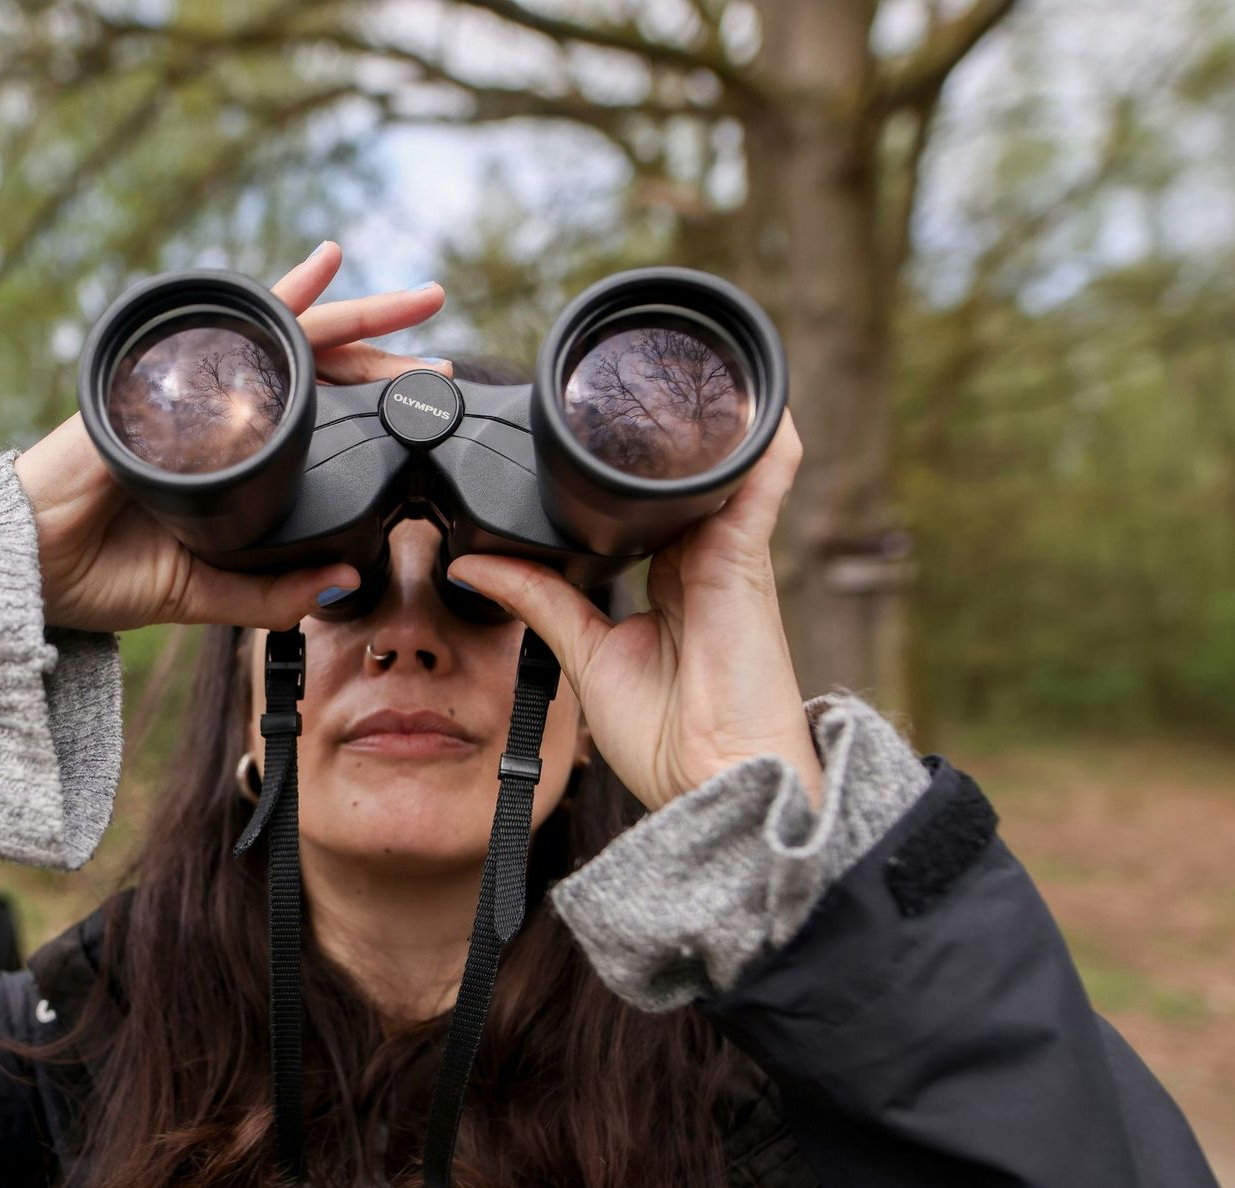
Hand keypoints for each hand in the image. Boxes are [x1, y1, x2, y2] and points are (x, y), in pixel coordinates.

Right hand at [16, 241, 447, 632]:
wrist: (28, 569)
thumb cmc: (101, 574)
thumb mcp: (204, 588)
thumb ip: (270, 592)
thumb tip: (344, 579)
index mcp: (232, 455)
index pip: (312, 414)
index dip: (368, 406)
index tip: (423, 405)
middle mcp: (217, 409)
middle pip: (314, 365)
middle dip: (382, 354)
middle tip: (440, 350)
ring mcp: (192, 385)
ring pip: (288, 335)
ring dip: (353, 312)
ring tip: (414, 301)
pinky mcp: (167, 377)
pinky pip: (231, 323)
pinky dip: (278, 294)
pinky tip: (323, 266)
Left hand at [446, 415, 822, 813]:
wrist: (714, 780)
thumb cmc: (670, 736)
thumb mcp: (585, 656)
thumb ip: (538, 600)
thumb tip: (474, 564)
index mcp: (670, 578)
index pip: (644, 502)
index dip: (619, 466)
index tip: (576, 432)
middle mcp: (704, 556)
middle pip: (680, 473)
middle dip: (658, 427)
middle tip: (613, 379)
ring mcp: (730, 552)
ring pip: (720, 463)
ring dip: (707, 415)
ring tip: (677, 360)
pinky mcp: (746, 557)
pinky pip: (760, 481)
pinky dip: (759, 436)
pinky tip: (751, 392)